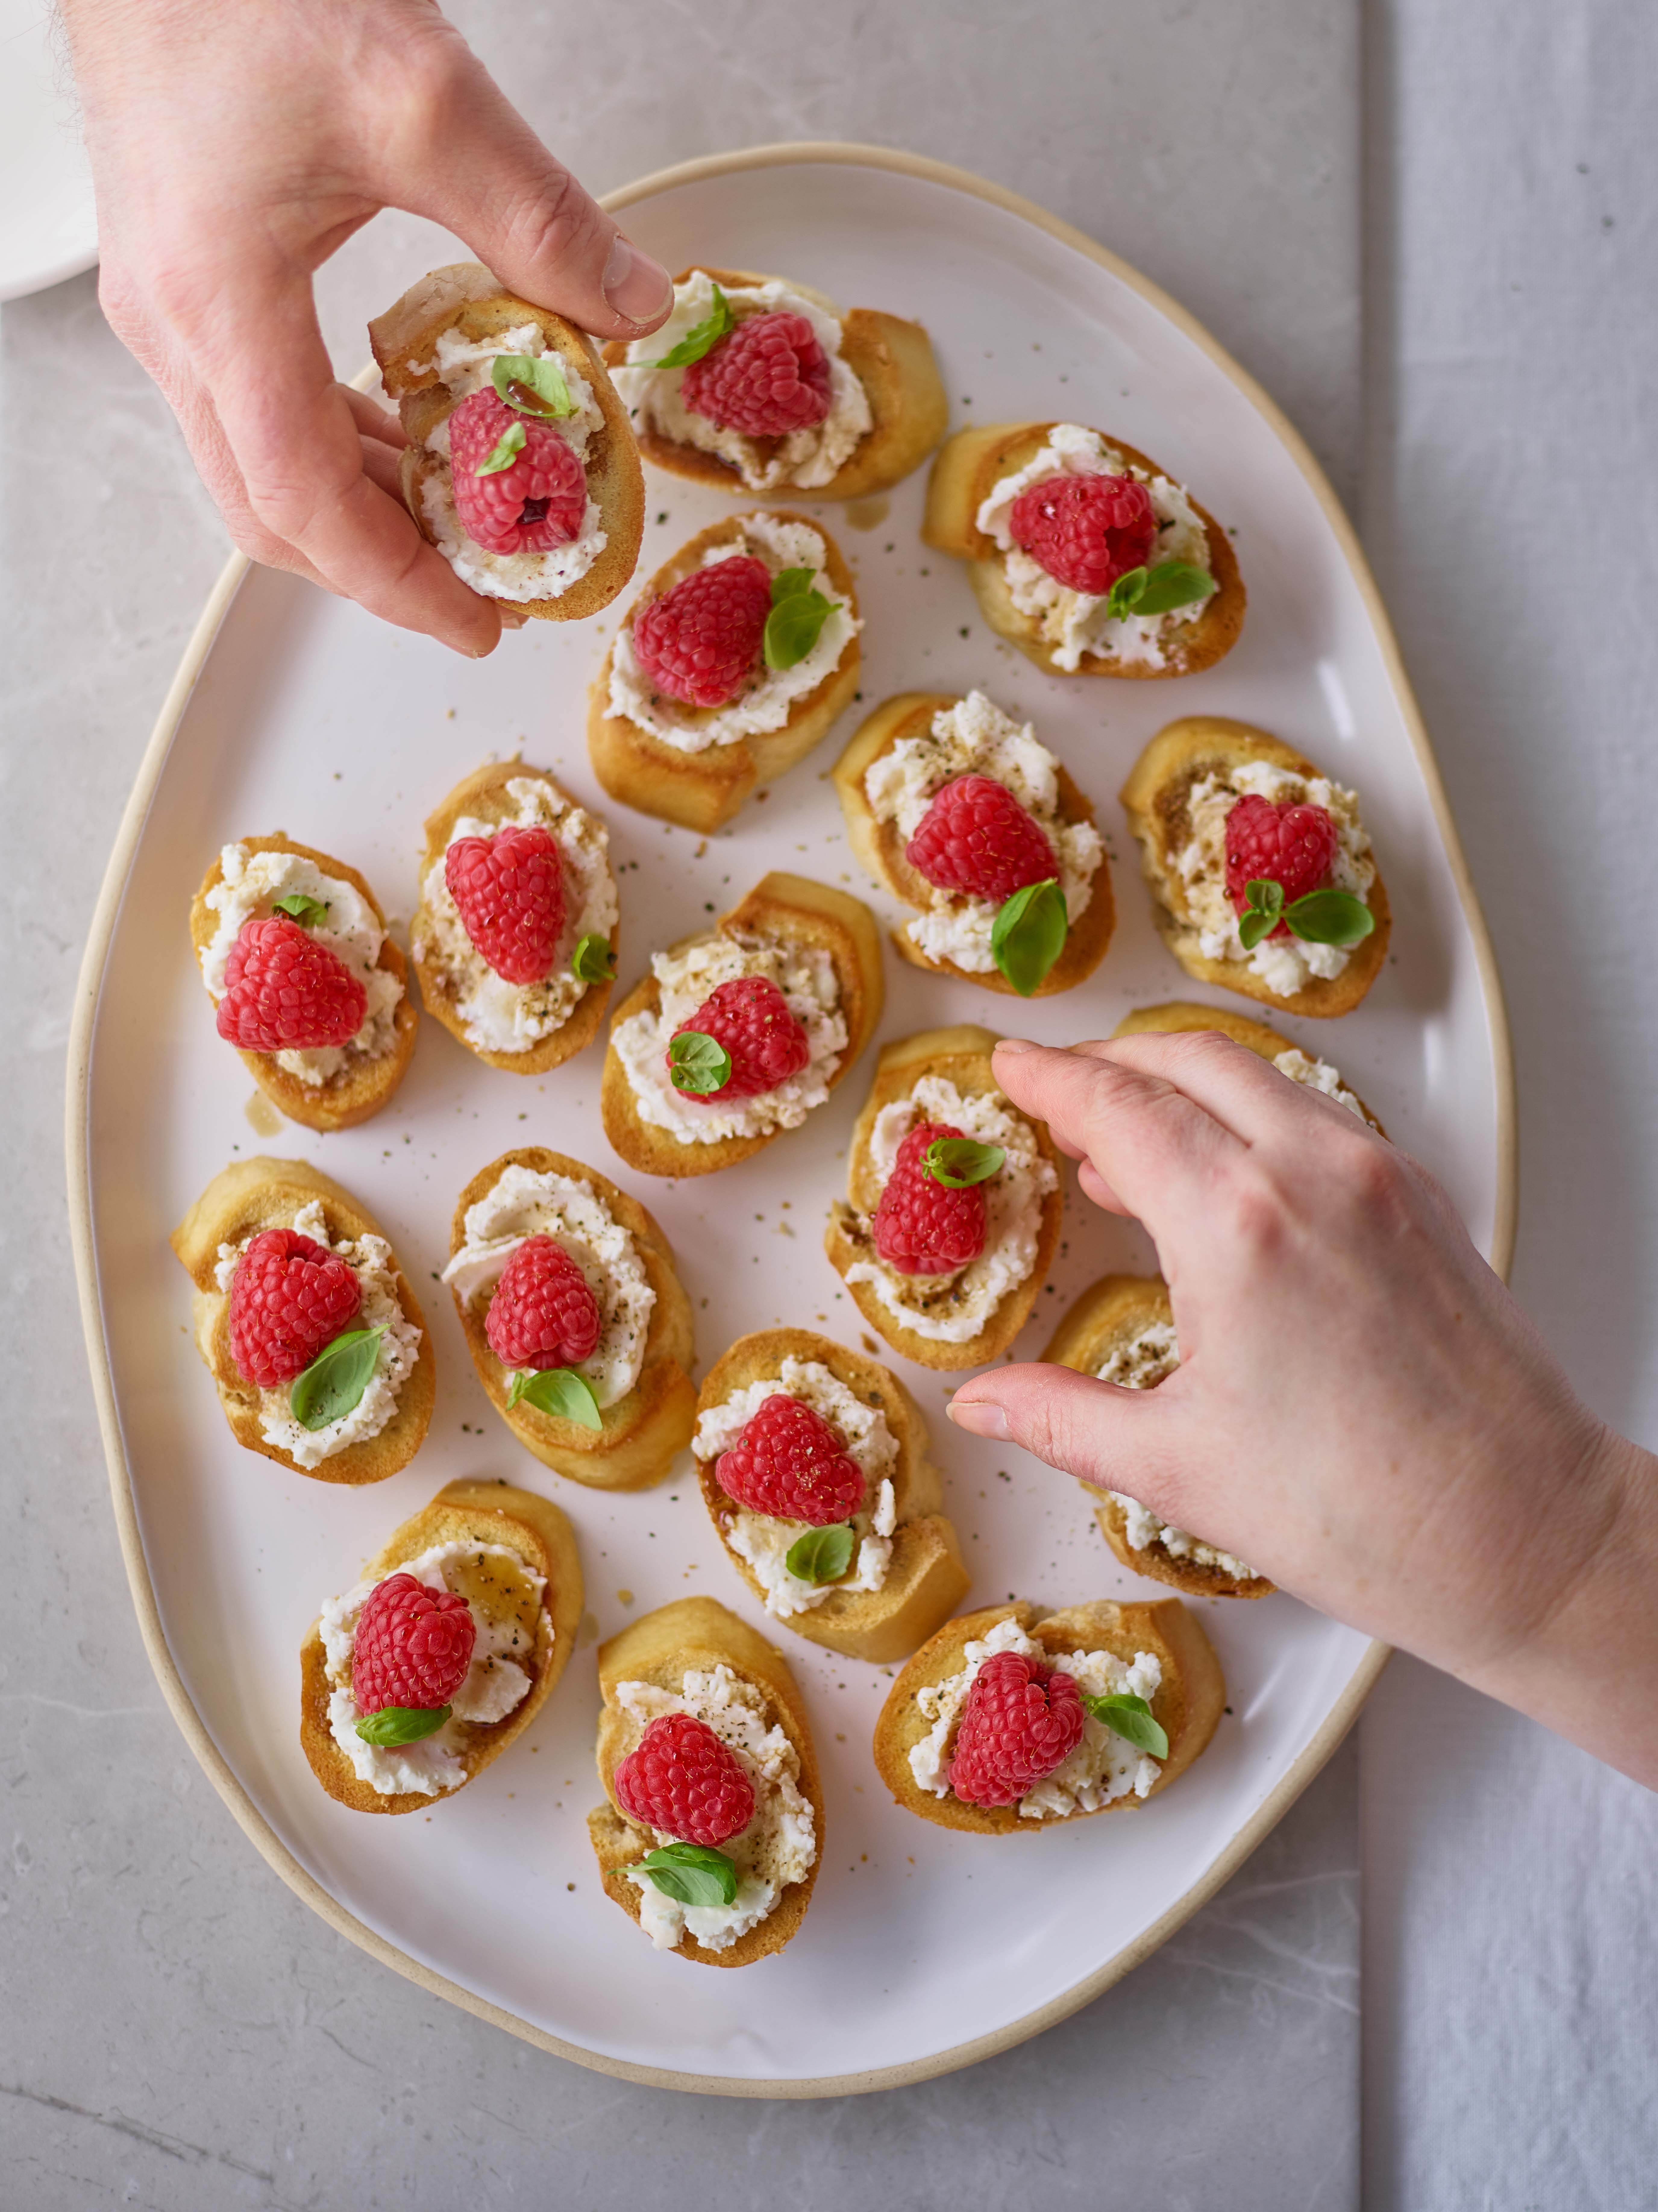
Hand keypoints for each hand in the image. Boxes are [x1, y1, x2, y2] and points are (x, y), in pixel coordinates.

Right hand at [62, 0, 672, 654]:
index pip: (307, 503)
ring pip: (262, 468)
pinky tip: (407, 436)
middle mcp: (177, 327)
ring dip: (362, 510)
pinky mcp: (187, 282)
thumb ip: (539, 217)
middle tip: (484, 593)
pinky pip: (260, 408)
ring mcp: (171, 310)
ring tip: (463, 528)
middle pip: (274, 513)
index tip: (475, 623)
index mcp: (219, 305)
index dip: (396, 583)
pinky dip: (338, 443)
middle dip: (381, 570)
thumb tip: (634, 307)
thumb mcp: (423, 99)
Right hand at [948, 1035, 1657, 1785]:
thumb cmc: (1367, 1511)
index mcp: (1237, 1224)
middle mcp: (1314, 1173)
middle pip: (1190, 1061)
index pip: (1118, 1107)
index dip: (1051, 1078)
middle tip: (1057, 1087)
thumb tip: (982, 1400)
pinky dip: (1251, 1118)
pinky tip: (1223, 1176)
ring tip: (1128, 1137)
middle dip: (1111, 1061)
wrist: (1523, 1534)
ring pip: (1260, 1079)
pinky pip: (1317, 1119)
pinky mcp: (1423, 1202)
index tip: (1011, 1064)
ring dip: (1184, 1085)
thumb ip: (1062, 1416)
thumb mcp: (1178, 1467)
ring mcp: (1380, 1178)